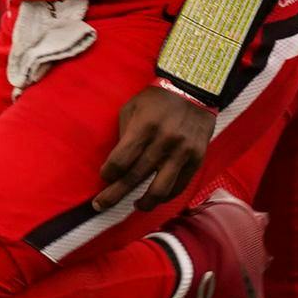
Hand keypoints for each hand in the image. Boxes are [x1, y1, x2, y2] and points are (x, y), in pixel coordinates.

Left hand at [95, 83, 212, 211]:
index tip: (104, 177)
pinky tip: (156, 198)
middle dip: (114, 194)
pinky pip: (179, 186)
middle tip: (100, 205)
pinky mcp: (197, 159)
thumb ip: (124, 135)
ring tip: (135, 205)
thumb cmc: (156, 100)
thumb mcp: (132, 108)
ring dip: (144, 203)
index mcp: (144, 126)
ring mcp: (182, 152)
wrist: (193, 91)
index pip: (121, 160)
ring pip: (160, 190)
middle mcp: (164, 141)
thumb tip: (116, 164)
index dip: (109, 173)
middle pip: (135, 177)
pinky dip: (165, 196)